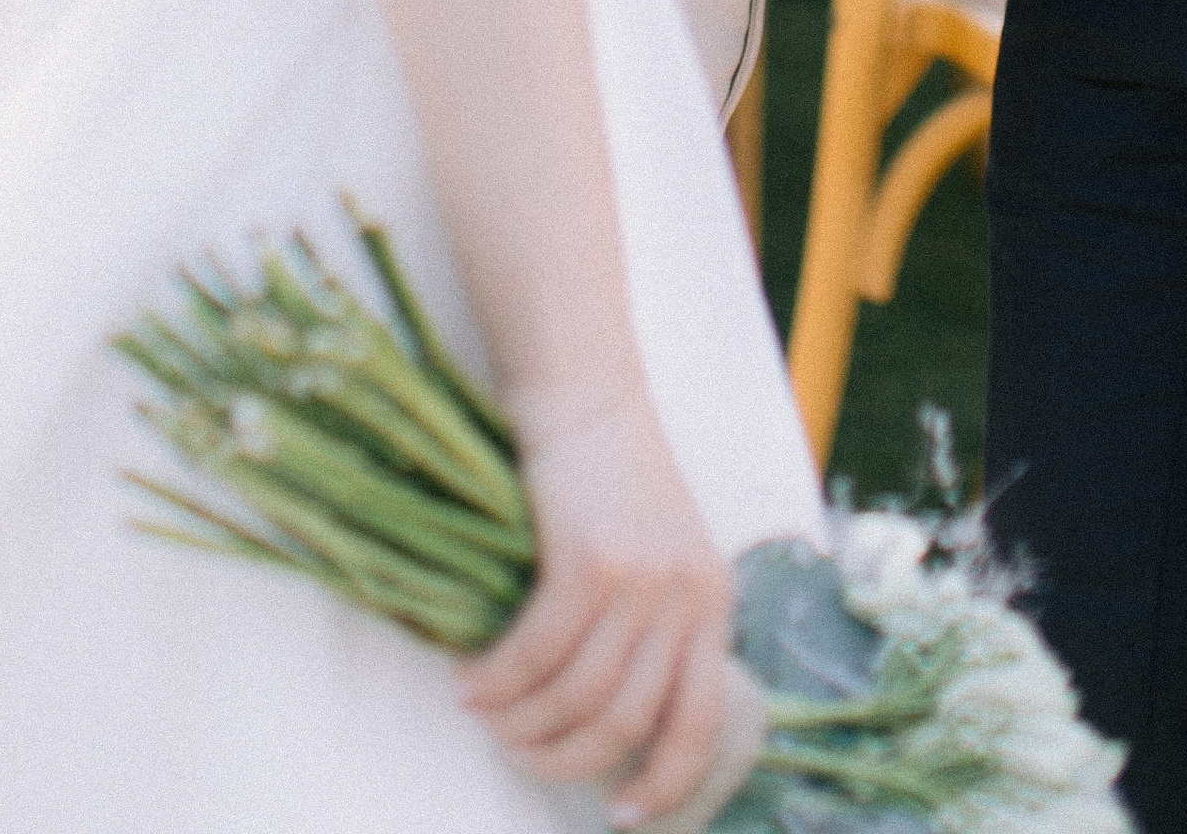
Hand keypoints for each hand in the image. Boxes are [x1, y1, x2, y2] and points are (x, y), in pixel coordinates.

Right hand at [462, 387, 733, 827]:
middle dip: (564, 760)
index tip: (622, 815)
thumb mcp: (660, 556)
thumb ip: (654, 630)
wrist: (587, 394)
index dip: (664, 782)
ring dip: (521, 723)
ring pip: (576, 696)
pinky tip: (472, 680)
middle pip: (626, 723)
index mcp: (714, 602)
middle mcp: (688, 596)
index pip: (702, 721)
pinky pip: (536, 654)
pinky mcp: (590, 560)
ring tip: (487, 715)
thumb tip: (610, 727)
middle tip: (520, 752)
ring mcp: (642, 579)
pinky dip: (497, 681)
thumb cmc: (612, 479)